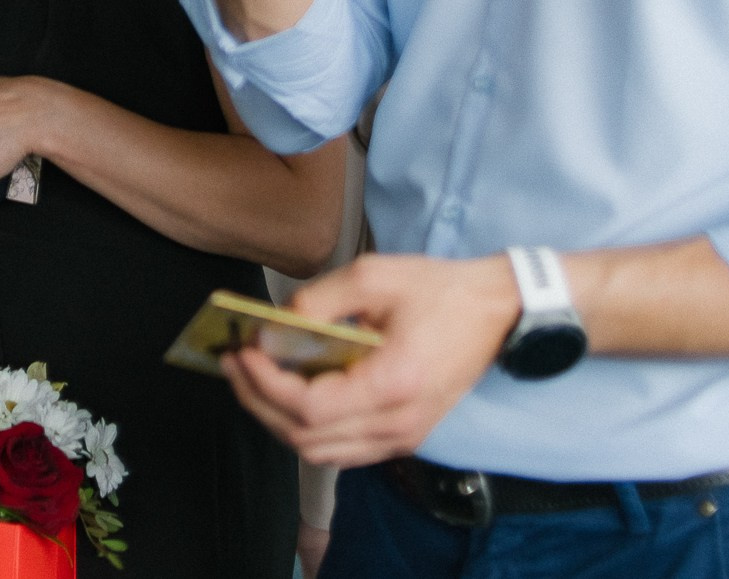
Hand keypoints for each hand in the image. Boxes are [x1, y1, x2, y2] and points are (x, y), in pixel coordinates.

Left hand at [221, 253, 519, 467]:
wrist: (497, 311)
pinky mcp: (403, 436)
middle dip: (258, 401)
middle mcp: (398, 424)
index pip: (310, 407)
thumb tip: (272, 329)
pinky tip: (289, 395)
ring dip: (277, 419)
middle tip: (232, 364)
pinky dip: (306, 429)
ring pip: (320, 451)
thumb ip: (316, 303)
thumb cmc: (439, 290)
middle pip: (306, 437)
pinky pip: (342, 450)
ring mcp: (403, 437)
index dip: (265, 384)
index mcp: (393, 384)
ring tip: (252, 378)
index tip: (240, 352)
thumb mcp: (373, 276)